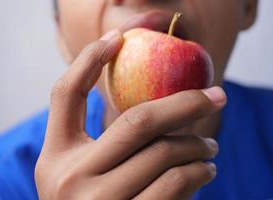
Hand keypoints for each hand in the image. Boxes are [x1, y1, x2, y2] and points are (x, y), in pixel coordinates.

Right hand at [35, 29, 225, 199]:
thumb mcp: (81, 171)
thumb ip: (104, 141)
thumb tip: (154, 105)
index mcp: (55, 157)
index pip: (65, 93)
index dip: (88, 59)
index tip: (117, 37)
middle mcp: (69, 180)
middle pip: (138, 121)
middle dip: (186, 102)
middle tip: (216, 96)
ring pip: (164, 155)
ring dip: (198, 145)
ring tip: (211, 147)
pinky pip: (174, 186)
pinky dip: (197, 174)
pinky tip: (206, 172)